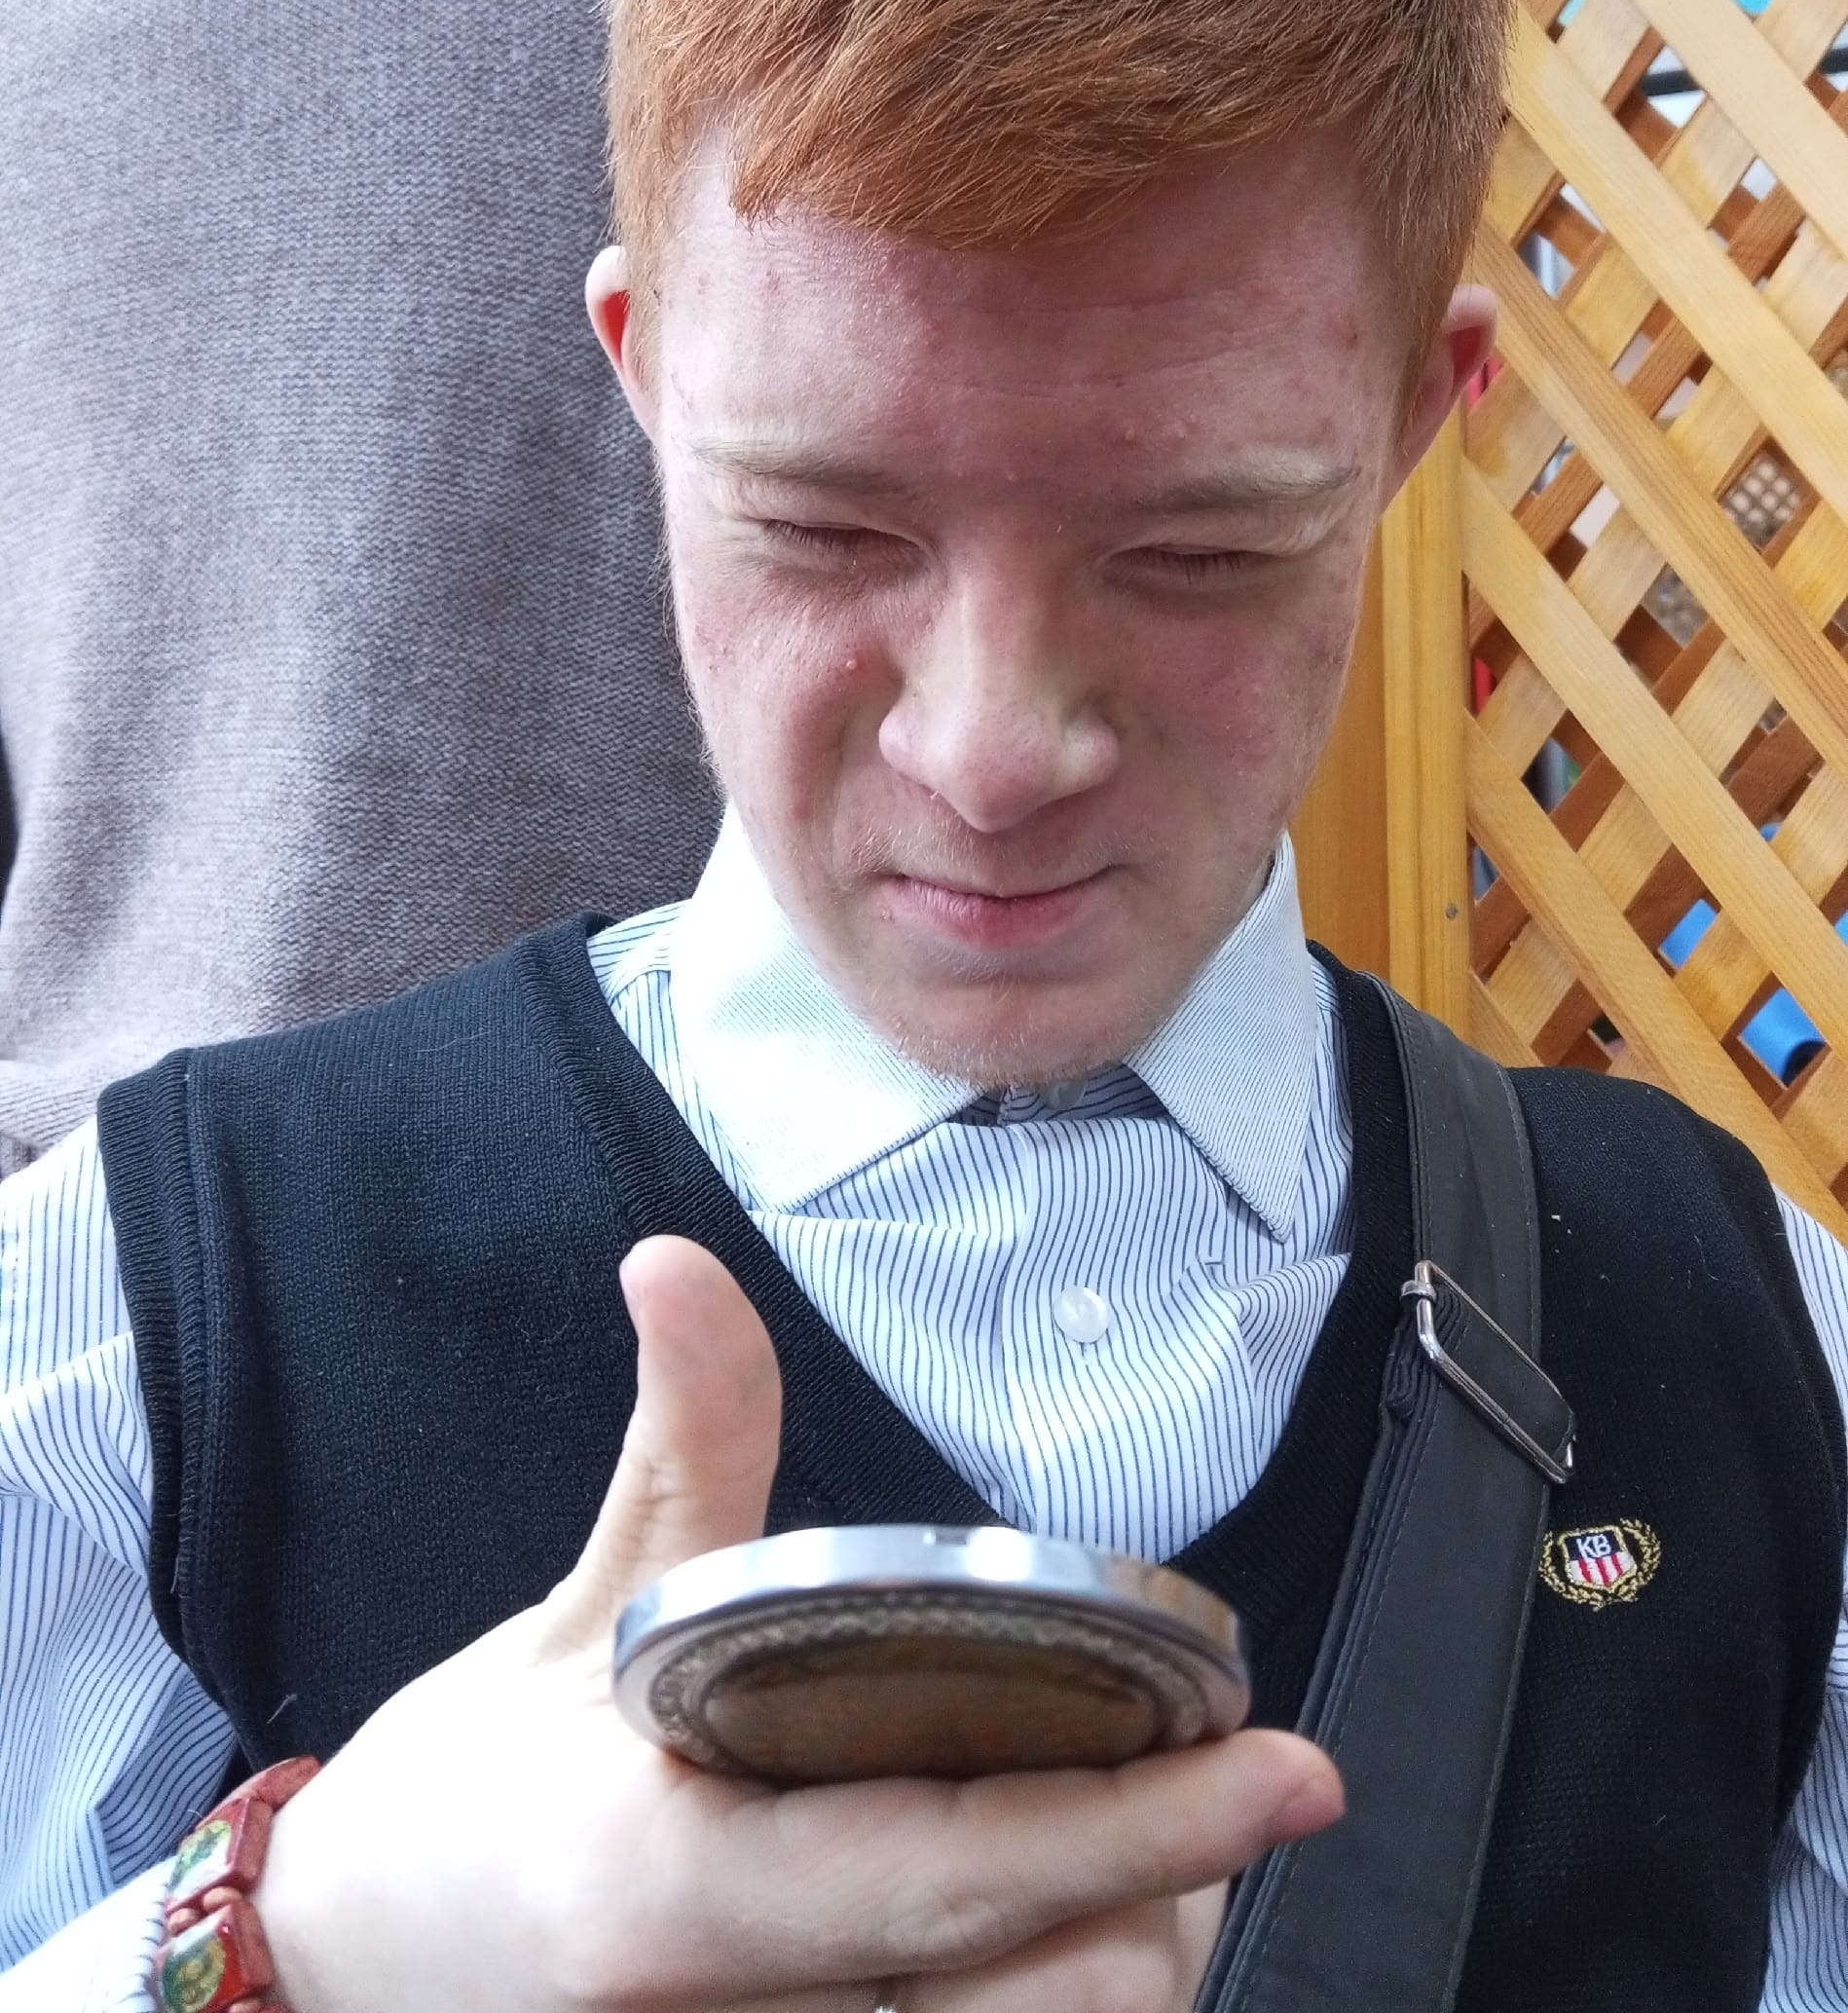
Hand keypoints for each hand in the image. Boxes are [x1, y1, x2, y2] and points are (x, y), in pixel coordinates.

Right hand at [258, 1236, 1340, 2012]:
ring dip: (1127, 1957)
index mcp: (674, 1883)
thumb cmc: (465, 1795)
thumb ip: (678, 1448)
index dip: (1136, 1825)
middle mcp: (732, 2011)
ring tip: (1154, 1849)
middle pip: (1043, 1996)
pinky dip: (1044, 1998)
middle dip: (1168, 1896)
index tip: (1290, 1769)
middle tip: (1215, 1778)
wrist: (340, 1976)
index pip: (948, 1863)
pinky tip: (1061, 1922)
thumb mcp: (569, 1615)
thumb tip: (677, 1264)